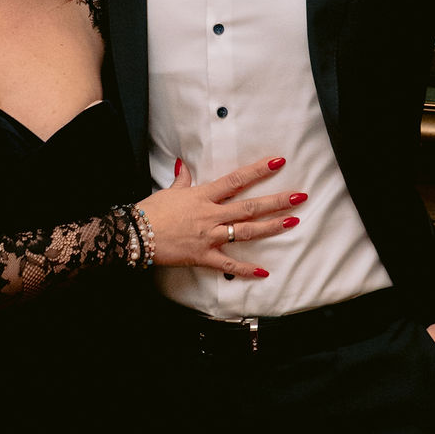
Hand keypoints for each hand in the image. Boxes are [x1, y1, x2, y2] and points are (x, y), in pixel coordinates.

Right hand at [138, 156, 304, 279]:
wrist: (134, 234)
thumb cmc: (150, 211)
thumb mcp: (169, 192)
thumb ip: (182, 180)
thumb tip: (184, 165)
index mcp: (203, 195)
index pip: (236, 179)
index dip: (258, 170)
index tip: (278, 162)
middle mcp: (211, 214)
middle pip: (250, 206)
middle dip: (277, 200)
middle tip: (300, 196)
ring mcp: (209, 236)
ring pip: (246, 231)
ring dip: (271, 226)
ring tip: (292, 222)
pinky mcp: (203, 256)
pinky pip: (228, 264)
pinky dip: (246, 269)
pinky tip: (264, 271)